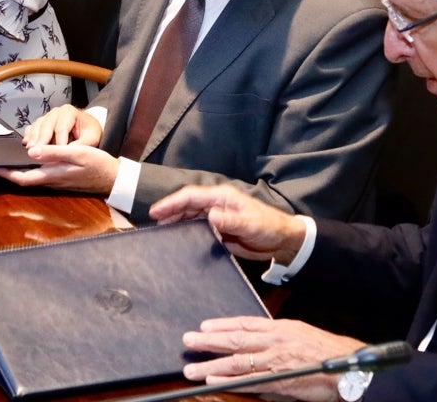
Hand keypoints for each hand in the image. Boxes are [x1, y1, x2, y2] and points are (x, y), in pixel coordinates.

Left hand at [0, 141, 118, 193]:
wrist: (114, 177)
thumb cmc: (98, 165)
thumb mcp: (78, 154)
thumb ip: (54, 153)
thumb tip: (31, 151)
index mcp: (52, 175)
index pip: (21, 177)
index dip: (3, 173)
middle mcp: (50, 180)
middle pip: (22, 177)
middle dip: (5, 171)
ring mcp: (55, 180)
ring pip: (30, 175)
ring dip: (16, 169)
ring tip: (4, 157)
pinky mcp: (60, 177)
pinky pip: (39, 173)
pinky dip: (28, 166)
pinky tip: (27, 157)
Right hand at [21, 104, 103, 147]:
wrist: (87, 128)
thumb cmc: (89, 132)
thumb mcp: (91, 138)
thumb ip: (81, 145)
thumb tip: (68, 155)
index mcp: (69, 112)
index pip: (61, 128)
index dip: (58, 142)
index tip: (56, 155)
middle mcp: (56, 112)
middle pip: (46, 126)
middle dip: (41, 140)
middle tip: (37, 153)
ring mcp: (47, 116)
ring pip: (37, 126)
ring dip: (33, 138)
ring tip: (30, 150)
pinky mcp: (41, 123)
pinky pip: (32, 128)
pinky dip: (28, 136)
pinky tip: (26, 144)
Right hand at [149, 184, 307, 261]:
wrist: (282, 241)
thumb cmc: (269, 227)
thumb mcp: (250, 224)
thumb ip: (230, 221)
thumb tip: (211, 217)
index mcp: (222, 197)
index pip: (192, 196)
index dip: (172, 202)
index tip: (156, 211)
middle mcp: (217, 204)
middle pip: (187, 205)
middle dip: (170, 212)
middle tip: (153, 223)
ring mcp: (217, 217)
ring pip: (191, 216)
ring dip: (176, 222)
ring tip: (161, 231)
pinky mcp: (219, 230)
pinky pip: (198, 228)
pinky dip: (186, 231)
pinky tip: (178, 239)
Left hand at [182, 316, 365, 401]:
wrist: (347, 367)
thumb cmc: (326, 353)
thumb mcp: (300, 336)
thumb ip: (277, 341)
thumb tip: (260, 347)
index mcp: (279, 329)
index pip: (244, 324)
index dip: (222, 324)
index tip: (204, 325)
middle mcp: (273, 341)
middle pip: (234, 339)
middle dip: (209, 340)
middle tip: (187, 340)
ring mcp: (274, 361)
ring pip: (236, 361)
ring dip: (211, 364)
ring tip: (191, 368)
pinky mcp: (278, 380)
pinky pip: (248, 381)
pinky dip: (229, 380)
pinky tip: (214, 380)